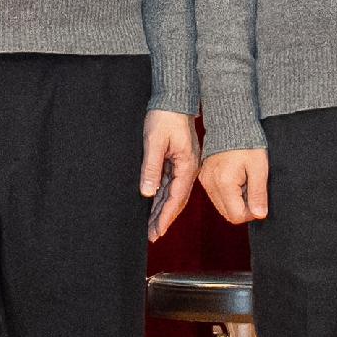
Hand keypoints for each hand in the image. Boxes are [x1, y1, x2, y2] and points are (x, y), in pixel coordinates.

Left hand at [140, 109, 199, 240]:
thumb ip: (151, 168)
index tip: (156, 232)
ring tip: (151, 227)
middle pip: (176, 200)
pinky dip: (162, 198)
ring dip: (162, 211)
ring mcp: (184, 166)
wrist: (174, 100)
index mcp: (187, 166)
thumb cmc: (165, 117)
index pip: (175, 198)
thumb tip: (148, 193)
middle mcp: (188, 169)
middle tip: (151, 236)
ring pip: (173, 195)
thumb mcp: (154, 142)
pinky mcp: (178, 162)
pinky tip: (154, 207)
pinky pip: (170, 185)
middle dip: (163, 219)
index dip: (165, 217)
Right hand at [198, 147, 268, 224]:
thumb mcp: (259, 168)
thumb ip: (258, 193)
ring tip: (244, 182)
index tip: (259, 199)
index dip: (251, 213)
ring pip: (222, 206)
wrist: (230, 124)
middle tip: (252, 188)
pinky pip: (216, 196)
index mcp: (224, 183)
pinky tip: (236, 179)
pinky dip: (228, 194)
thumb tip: (260, 215)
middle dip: (243, 207)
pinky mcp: (204, 177)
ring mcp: (205, 181)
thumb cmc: (247, 143)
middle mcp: (210, 184)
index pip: (236, 216)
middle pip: (228, 213)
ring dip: (235, 201)